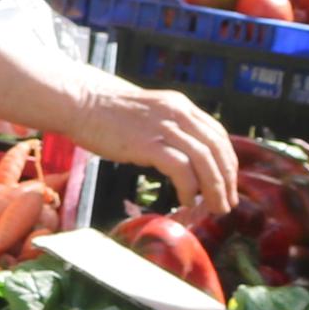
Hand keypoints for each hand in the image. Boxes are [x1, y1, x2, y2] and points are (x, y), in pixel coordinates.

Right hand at [64, 82, 233, 217]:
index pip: (218, 135)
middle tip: (226, 203)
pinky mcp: (147, 143)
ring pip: (204, 160)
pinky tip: (186, 200)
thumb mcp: (149, 113)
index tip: (228, 184)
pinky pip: (180, 169)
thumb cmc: (108, 112)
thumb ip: (169, 129)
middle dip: (226, 180)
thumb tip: (184, 158)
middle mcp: (178, 113)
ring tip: (214, 208)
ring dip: (214, 188)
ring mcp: (163, 127)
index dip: (228, 163)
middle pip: (217, 149)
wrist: (80, 101)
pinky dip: (189, 188)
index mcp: (181, 106)